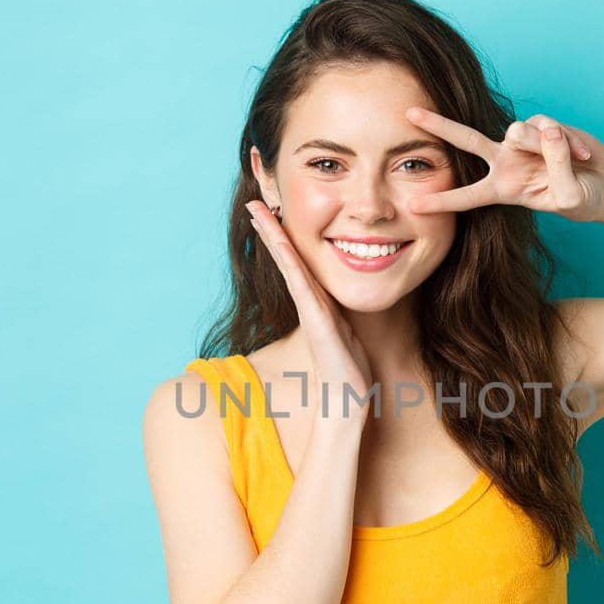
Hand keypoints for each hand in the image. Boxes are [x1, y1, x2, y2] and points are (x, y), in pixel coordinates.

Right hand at [245, 200, 374, 427]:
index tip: (271, 213)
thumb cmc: (349, 369)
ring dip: (274, 238)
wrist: (346, 400)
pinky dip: (291, 265)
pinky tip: (282, 246)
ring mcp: (311, 312)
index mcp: (317, 301)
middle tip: (254, 203)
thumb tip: (345, 302)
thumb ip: (342, 313)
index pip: (297, 262)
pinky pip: (303, 287)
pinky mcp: (318, 323)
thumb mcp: (348, 331)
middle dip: (271, 230)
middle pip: (287, 258)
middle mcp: (310, 302)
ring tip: (259, 213)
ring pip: (290, 266)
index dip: (283, 237)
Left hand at [403, 106, 603, 223]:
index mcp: (503, 189)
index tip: (412, 206)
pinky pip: (546, 126)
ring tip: (570, 162)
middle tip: (409, 114)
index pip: (467, 195)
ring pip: (517, 132)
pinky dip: (567, 142)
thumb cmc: (583, 199)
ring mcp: (523, 142)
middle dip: (438, 126)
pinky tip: (582, 156)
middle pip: (466, 140)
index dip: (441, 201)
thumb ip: (556, 165)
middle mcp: (506, 162)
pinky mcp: (542, 124)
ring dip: (543, 147)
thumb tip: (546, 131)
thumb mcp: (568, 196)